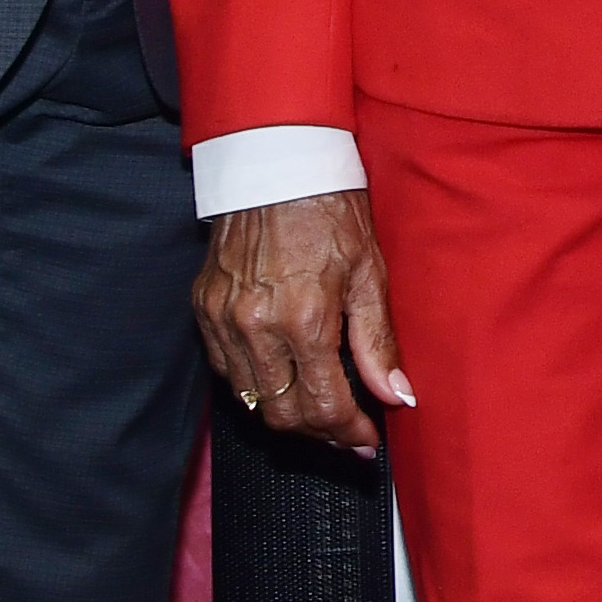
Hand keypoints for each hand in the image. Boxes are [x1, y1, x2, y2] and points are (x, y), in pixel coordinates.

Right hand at [193, 190, 413, 455]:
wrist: (277, 160)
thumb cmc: (330, 207)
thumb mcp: (369, 270)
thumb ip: (377, 343)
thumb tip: (398, 397)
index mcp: (304, 317)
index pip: (324, 406)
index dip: (351, 433)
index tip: (368, 440)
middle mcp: (256, 325)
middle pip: (284, 416)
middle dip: (320, 433)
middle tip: (347, 429)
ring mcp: (223, 318)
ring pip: (251, 401)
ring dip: (286, 413)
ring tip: (318, 407)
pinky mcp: (203, 307)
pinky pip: (226, 370)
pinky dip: (254, 384)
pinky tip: (282, 376)